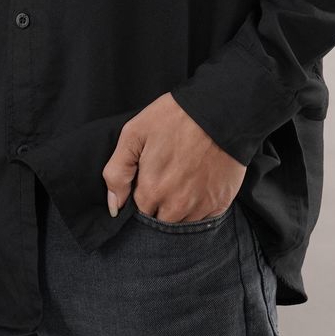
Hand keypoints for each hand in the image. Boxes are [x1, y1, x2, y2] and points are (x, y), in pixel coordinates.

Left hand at [103, 92, 246, 222]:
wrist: (220, 112)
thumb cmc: (175, 118)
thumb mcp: (134, 134)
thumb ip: (118, 173)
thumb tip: (114, 207)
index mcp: (151, 191)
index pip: (139, 210)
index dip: (142, 195)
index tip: (149, 178)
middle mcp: (175, 206)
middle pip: (160, 220)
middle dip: (158, 206)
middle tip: (166, 177)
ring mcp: (199, 207)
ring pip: (181, 223)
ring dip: (178, 209)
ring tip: (182, 181)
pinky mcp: (219, 204)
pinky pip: (203, 220)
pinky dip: (199, 208)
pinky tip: (198, 186)